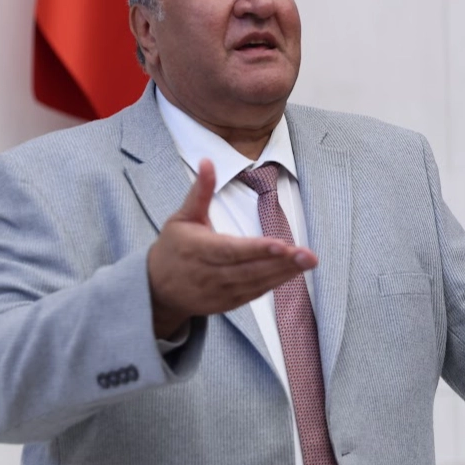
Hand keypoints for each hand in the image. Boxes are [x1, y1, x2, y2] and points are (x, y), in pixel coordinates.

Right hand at [147, 159, 316, 338]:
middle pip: (248, 269)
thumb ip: (200, 191)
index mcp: (197, 249)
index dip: (256, 249)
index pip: (231, 250)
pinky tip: (293, 272)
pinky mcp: (227, 304)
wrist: (157, 288)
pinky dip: (274, 283)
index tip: (281, 245)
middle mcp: (208, 274)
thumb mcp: (182, 216)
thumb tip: (208, 161)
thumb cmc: (173, 247)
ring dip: (283, 274)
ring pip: (255, 283)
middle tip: (308, 256)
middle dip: (280, 263)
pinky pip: (255, 294)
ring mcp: (218, 292)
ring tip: (307, 262)